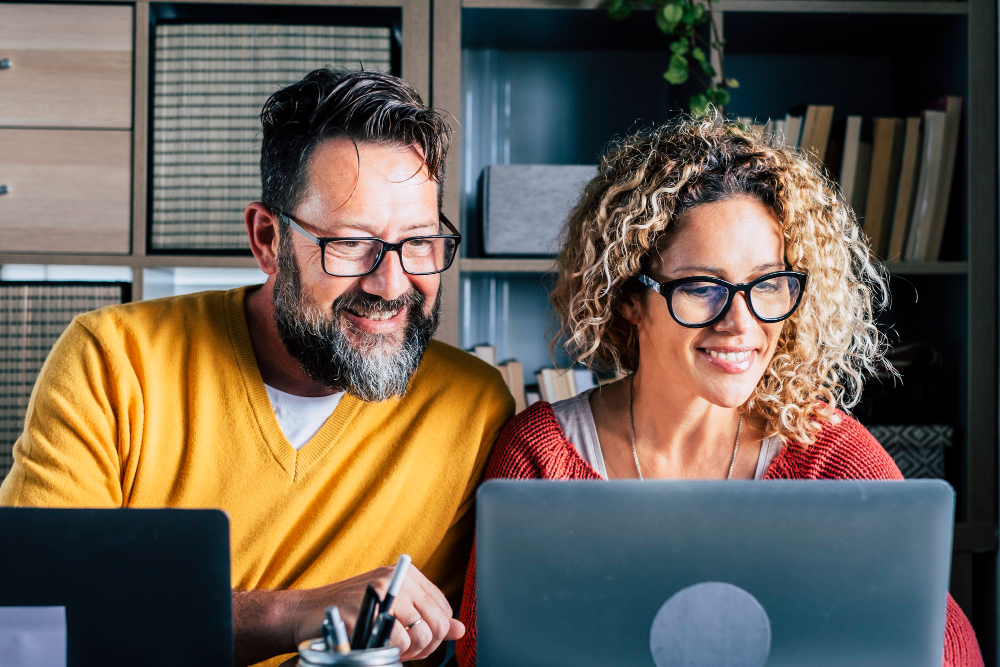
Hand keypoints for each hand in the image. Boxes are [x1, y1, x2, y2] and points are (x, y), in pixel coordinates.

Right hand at [289, 564, 464, 661]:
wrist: (306, 613)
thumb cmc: (350, 611)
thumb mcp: (391, 608)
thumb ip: (425, 616)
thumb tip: (460, 629)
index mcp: (408, 574)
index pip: (443, 608)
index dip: (434, 632)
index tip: (416, 641)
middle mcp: (399, 577)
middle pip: (437, 622)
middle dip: (425, 646)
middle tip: (405, 651)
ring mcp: (383, 590)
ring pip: (422, 633)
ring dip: (409, 652)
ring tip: (390, 648)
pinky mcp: (369, 608)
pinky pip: (399, 641)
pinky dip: (391, 653)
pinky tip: (377, 648)